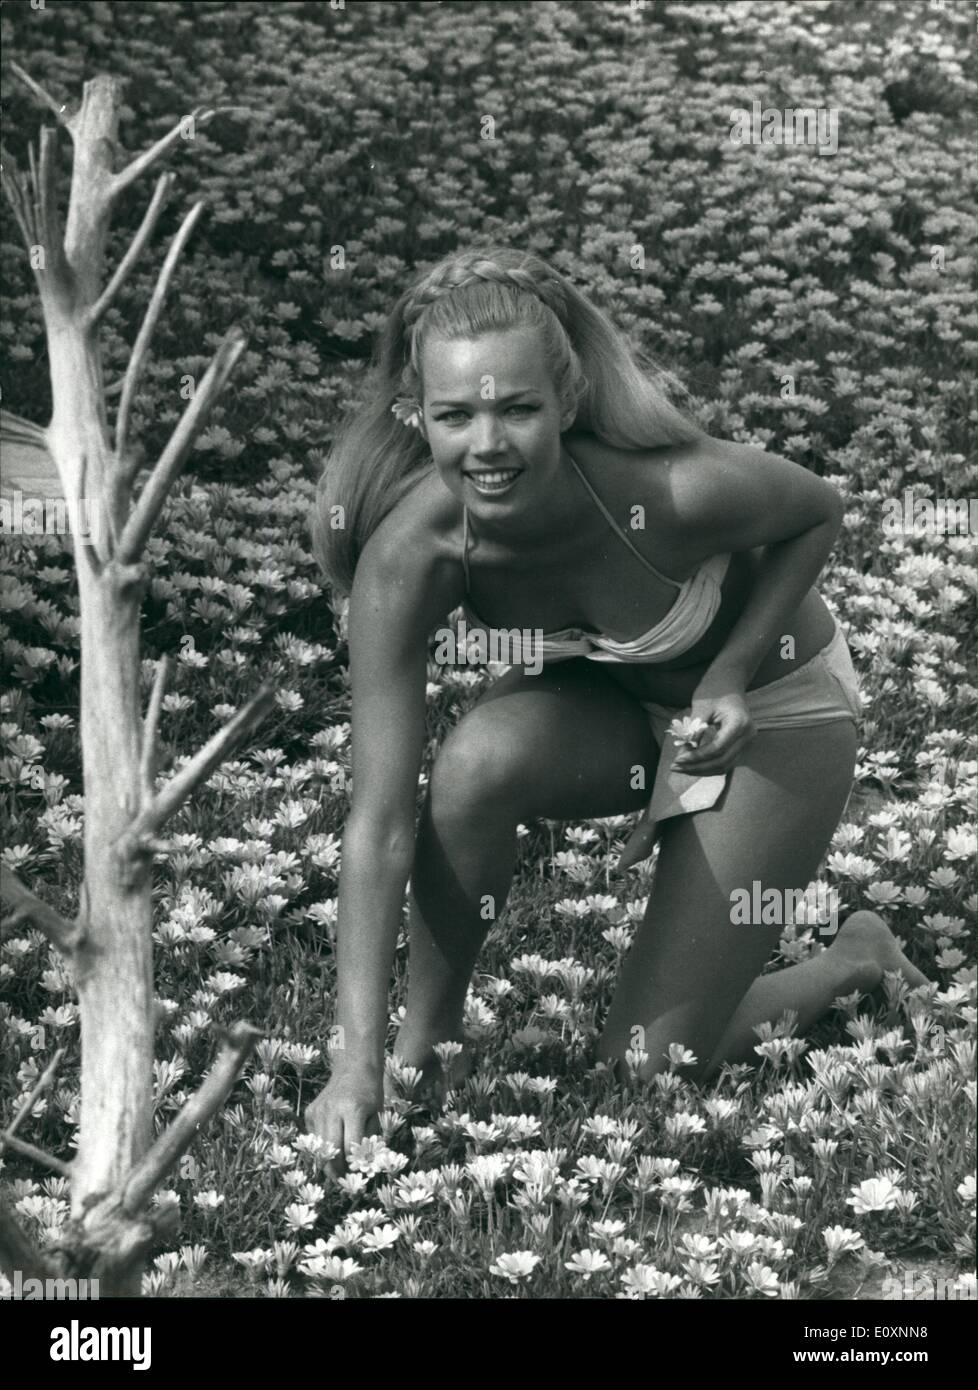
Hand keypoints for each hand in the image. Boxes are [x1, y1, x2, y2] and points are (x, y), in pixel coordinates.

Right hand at [304, 1063, 383, 1179]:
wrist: (354, 1069)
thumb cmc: (371, 1094)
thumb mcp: (377, 1115)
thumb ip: (368, 1140)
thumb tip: (361, 1165)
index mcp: (353, 1109)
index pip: (349, 1148)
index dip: (353, 1166)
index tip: (357, 1176)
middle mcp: (332, 1109)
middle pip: (331, 1150)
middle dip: (336, 1170)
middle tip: (342, 1182)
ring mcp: (318, 1110)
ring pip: (320, 1147)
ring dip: (327, 1162)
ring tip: (337, 1171)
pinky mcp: (310, 1112)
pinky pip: (314, 1138)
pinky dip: (322, 1147)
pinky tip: (331, 1148)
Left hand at [672, 686, 755, 775]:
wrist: (728, 682)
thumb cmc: (714, 690)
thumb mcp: (701, 707)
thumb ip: (694, 731)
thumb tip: (682, 754)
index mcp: (740, 723)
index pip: (718, 748)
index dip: (697, 756)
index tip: (678, 759)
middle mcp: (748, 735)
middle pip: (722, 761)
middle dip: (697, 767)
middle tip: (675, 767)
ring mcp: (747, 742)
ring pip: (725, 766)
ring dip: (702, 770)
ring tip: (680, 768)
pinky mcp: (741, 746)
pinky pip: (725, 762)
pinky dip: (708, 766)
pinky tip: (691, 765)